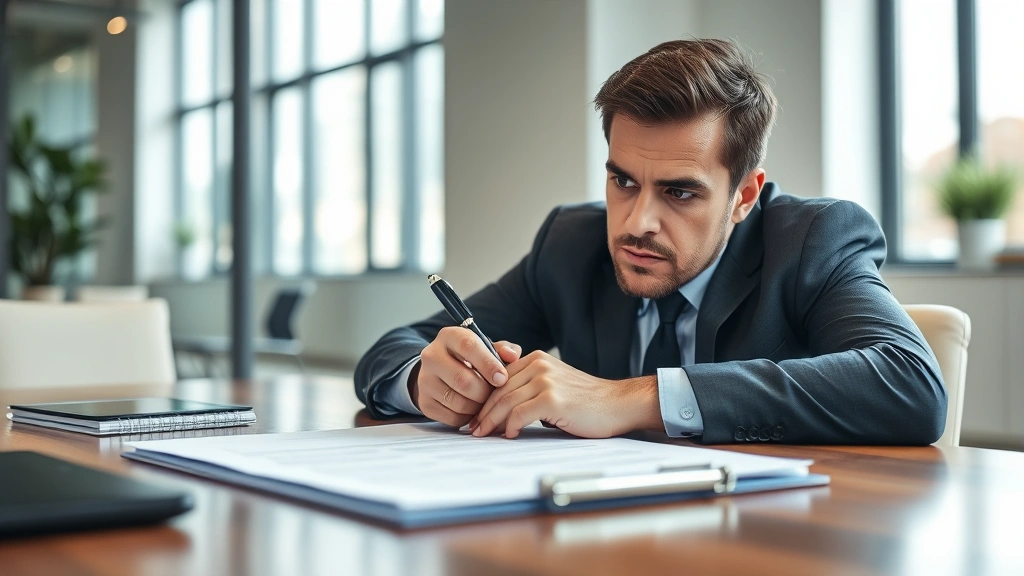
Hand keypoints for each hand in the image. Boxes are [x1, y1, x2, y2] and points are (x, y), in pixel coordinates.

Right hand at [409, 326, 521, 427]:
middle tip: (495, 393)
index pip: (468, 346)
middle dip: (485, 391)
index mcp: (449, 336)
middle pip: (463, 380)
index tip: (502, 378)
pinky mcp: (424, 403)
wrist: (441, 372)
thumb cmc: (471, 359)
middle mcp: (431, 356)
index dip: (488, 364)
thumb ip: (503, 350)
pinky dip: (468, 417)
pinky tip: (472, 408)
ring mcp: (425, 380)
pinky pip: (453, 418)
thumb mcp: (487, 348)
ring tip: (484, 400)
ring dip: (478, 406)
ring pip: (459, 402)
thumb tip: (513, 356)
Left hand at [470, 351, 661, 438]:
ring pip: (505, 402)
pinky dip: (510, 427)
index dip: (484, 398)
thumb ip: (531, 387)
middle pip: (499, 390)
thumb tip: (503, 408)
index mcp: (537, 359)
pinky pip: (519, 414)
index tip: (476, 416)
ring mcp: (546, 381)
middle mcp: (539, 365)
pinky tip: (509, 435)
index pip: (500, 378)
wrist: (618, 404)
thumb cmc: (587, 401)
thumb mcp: (555, 384)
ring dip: (491, 421)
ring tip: (484, 435)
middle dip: (483, 412)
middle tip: (474, 429)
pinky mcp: (552, 399)